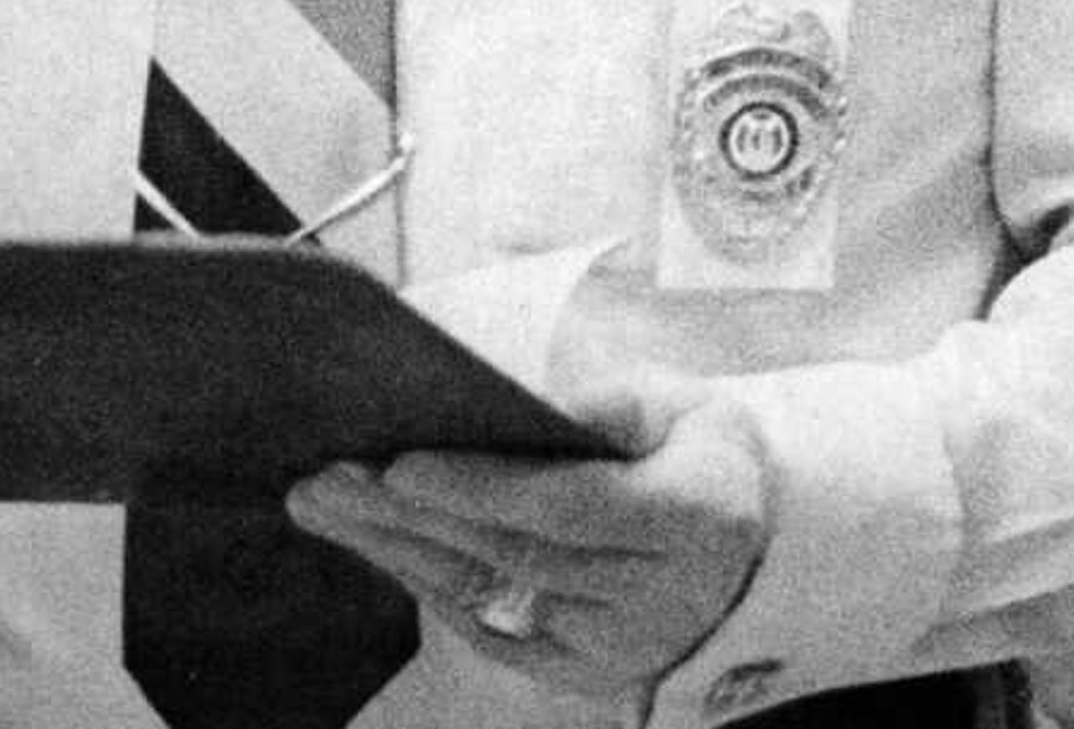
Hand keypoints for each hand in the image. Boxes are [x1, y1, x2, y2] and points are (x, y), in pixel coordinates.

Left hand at [285, 369, 766, 696]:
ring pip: (489, 592)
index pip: (570, 507)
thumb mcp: (675, 403)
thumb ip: (603, 402)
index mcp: (694, 518)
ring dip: (396, 547)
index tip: (402, 462)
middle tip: (329, 473)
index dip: (484, 488)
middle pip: (515, 552)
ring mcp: (621, 646)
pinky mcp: (585, 671)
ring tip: (321, 499)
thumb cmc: (699, 453)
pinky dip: (427, 582)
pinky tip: (372, 541)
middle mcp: (661, 598)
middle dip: (412, 513)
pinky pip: (491, 627)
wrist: (752, 547)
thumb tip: (517, 405)